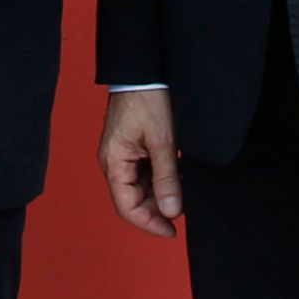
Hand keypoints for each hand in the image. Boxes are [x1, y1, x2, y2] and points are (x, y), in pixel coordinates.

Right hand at [98, 89, 181, 237]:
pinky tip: (179, 173)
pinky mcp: (133, 145)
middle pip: (134, 198)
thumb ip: (167, 178)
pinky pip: (145, 170)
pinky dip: (161, 176)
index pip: (127, 207)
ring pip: (141, 186)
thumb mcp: (163, 141)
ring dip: (161, 191)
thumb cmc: (148, 99)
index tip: (172, 231)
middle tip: (184, 205)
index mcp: (114, 162)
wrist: (144, 67)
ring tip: (184, 188)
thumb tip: (172, 212)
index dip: (150, 223)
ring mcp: (123, 153)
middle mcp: (114, 161)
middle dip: (158, 207)